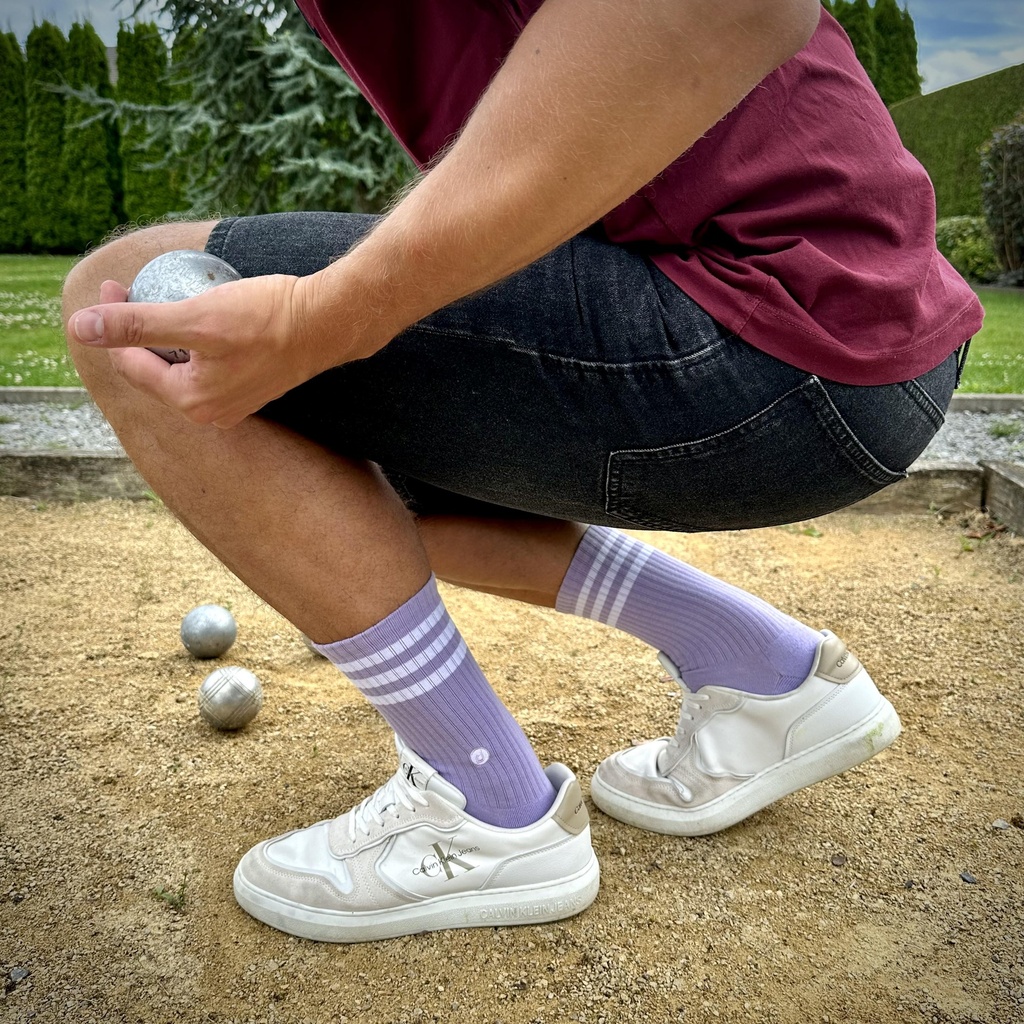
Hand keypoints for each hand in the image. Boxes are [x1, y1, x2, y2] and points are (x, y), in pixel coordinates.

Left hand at [69, 273, 326, 428]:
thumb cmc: (266, 318)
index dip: (113, 322)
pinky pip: (210, 365)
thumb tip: (81, 327)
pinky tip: (206, 314)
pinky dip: (198, 341)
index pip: (132, 363)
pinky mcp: (253, 387)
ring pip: (184, 366)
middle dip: (139, 329)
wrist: (328, 323)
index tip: (114, 284)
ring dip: (169, 334)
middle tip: (134, 287)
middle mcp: (210, 413)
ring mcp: (234, 403)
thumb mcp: (195, 317)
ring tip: (168, 299)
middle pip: (157, 368)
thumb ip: (137, 325)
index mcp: (191, 402)